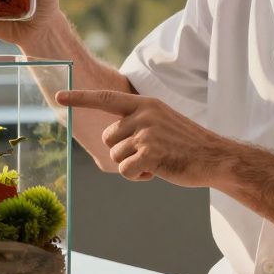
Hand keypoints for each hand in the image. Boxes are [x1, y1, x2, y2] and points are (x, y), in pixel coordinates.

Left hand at [55, 89, 236, 186]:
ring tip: (157, 161)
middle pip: (108, 139)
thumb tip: (110, 137)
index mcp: (145, 104)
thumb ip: (138, 122)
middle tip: (149, 154)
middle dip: (123, 152)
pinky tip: (157, 171)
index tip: (59, 96)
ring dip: (131, 165)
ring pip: (115, 156)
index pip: (105, 98)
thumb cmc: (186, 143)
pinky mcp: (150, 153)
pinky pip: (125, 171)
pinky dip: (137, 177)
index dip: (80, 98)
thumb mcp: (162, 121)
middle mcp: (143, 115)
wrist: (214, 157)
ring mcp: (146, 133)